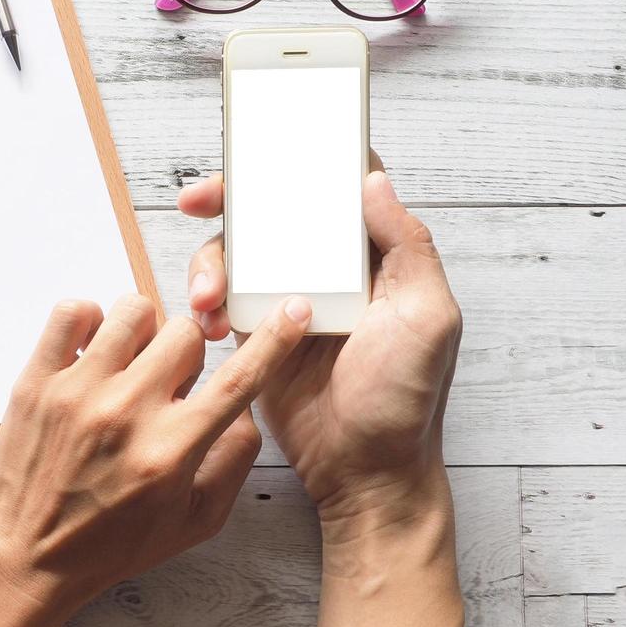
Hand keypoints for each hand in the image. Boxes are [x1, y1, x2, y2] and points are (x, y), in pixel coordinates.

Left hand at [0, 293, 311, 626]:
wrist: (27, 556)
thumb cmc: (114, 542)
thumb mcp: (196, 520)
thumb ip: (233, 460)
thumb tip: (245, 406)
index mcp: (172, 450)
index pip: (240, 379)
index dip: (275, 340)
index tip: (294, 309)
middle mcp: (127, 413)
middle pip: (186, 332)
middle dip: (188, 353)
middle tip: (168, 383)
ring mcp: (77, 391)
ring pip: (134, 309)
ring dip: (144, 332)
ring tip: (129, 365)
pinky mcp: (37, 380)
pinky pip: (74, 310)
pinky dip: (90, 321)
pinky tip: (93, 353)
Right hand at [178, 160, 461, 525]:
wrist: (364, 473)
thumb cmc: (406, 402)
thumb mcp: (427, 318)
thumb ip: (408, 246)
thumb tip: (373, 181)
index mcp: (375, 254)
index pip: (337, 186)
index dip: (302, 160)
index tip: (263, 153)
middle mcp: (331, 266)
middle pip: (275, 207)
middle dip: (230, 197)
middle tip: (198, 200)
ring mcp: (290, 295)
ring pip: (240, 250)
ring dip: (212, 261)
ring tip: (207, 298)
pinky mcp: (258, 328)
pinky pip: (223, 295)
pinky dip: (207, 299)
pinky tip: (209, 323)